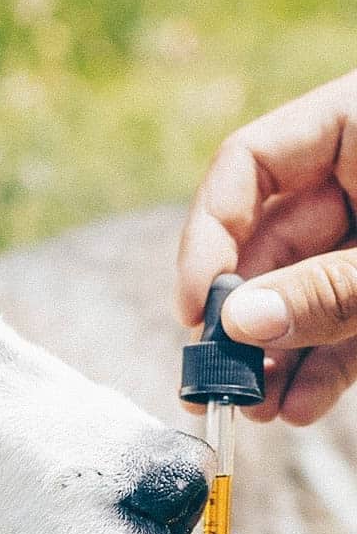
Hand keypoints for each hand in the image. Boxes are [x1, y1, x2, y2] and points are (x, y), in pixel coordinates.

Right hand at [177, 70, 356, 423]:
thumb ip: (326, 287)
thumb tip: (233, 324)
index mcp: (356, 122)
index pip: (246, 164)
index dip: (207, 234)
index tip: (192, 305)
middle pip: (268, 241)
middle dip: (242, 317)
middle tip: (216, 378)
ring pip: (303, 288)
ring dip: (278, 353)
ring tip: (256, 410)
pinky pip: (348, 317)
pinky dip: (327, 362)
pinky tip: (304, 405)